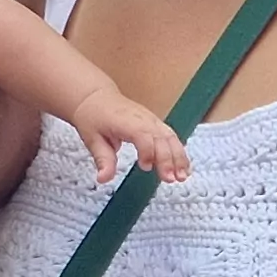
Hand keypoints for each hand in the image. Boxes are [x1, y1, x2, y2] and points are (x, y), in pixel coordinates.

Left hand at [67, 89, 189, 183]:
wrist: (96, 97)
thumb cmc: (94, 116)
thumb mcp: (92, 139)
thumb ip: (102, 160)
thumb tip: (103, 179)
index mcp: (126, 121)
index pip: (143, 136)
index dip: (147, 152)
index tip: (145, 168)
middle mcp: (143, 119)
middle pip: (162, 137)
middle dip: (168, 159)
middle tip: (170, 179)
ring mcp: (152, 120)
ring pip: (171, 137)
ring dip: (179, 157)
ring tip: (182, 176)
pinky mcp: (156, 123)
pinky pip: (171, 136)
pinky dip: (179, 152)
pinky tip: (184, 166)